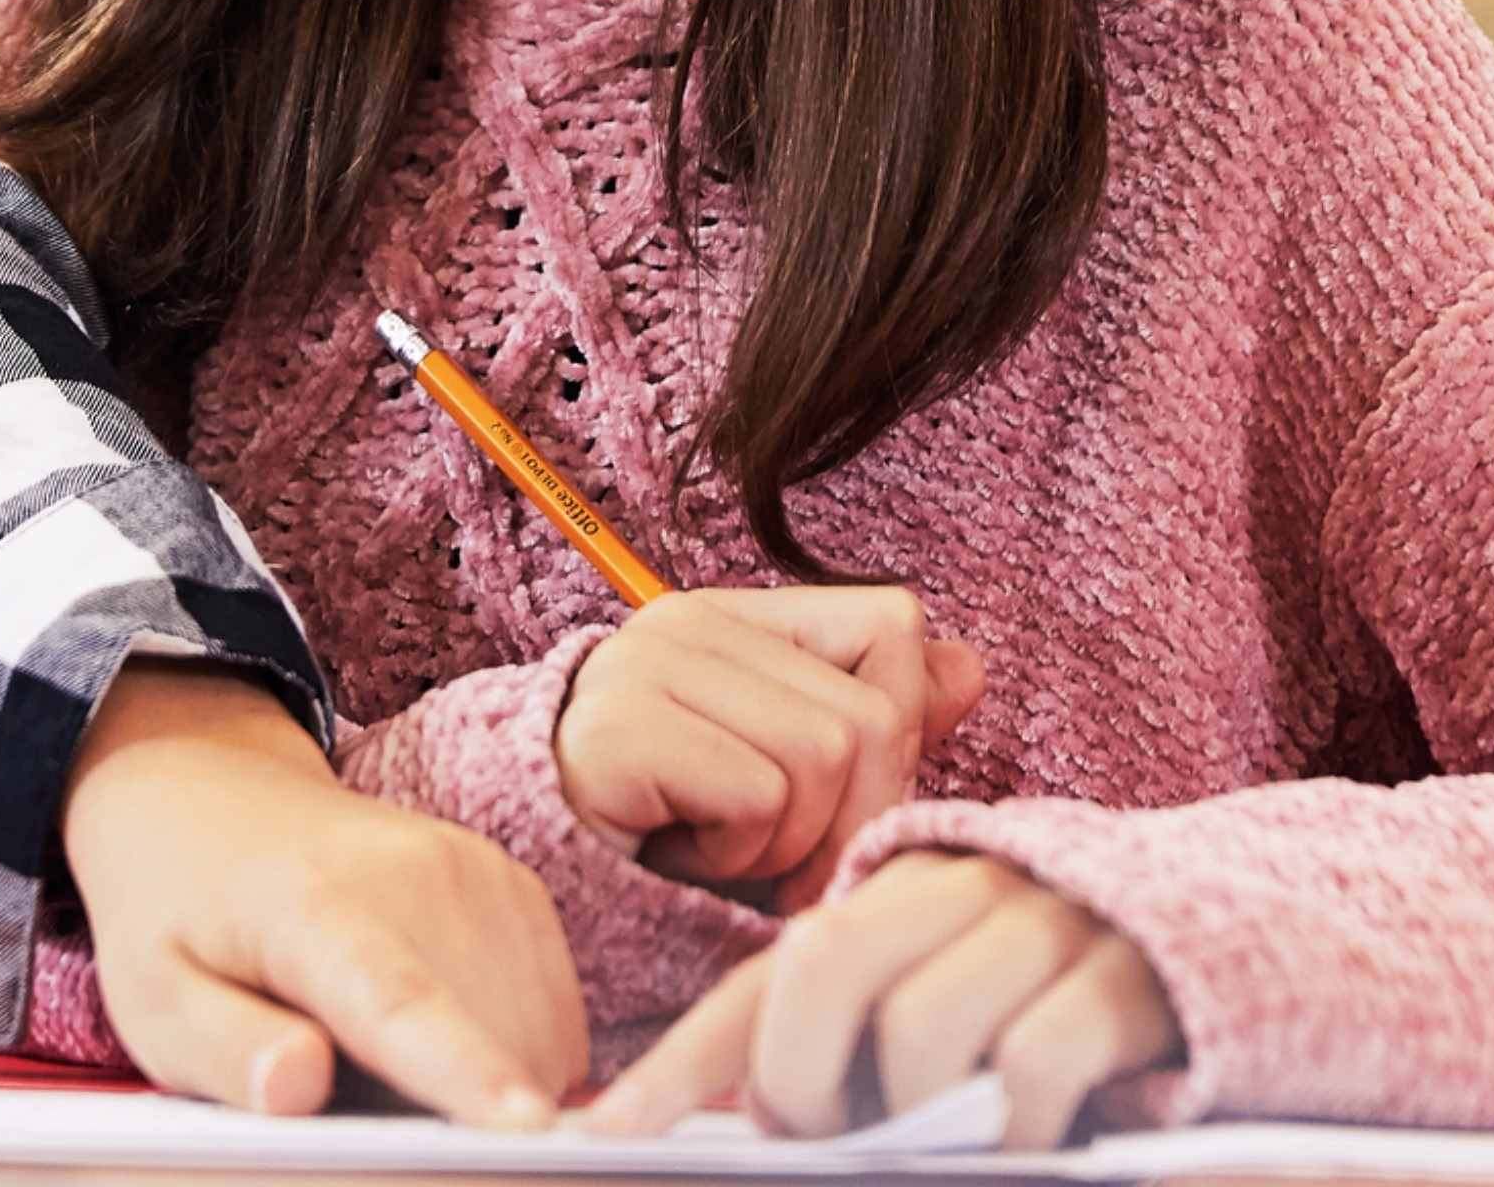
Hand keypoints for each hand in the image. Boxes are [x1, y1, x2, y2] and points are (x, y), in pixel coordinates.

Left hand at [59, 662, 586, 1125]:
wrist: (210, 793)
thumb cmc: (176, 911)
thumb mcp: (156, 997)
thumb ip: (224, 1049)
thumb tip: (297, 1087)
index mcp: (311, 906)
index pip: (399, 1001)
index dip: (465, 1071)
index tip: (522, 1128)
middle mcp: (411, 873)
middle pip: (491, 1036)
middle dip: (461, 1115)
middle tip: (364, 1103)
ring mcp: (473, 869)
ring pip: (537, 1031)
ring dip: (492, 1081)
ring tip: (387, 1064)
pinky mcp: (509, 881)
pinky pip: (552, 1006)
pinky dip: (514, 1047)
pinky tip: (440, 1037)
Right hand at [554, 588, 988, 910]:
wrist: (523, 873)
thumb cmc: (658, 836)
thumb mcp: (780, 780)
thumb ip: (870, 725)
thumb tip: (970, 670)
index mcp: (737, 621)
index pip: (890, 626)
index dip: (898, 730)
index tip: (841, 805)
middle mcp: (692, 623)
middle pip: (872, 716)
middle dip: (850, 820)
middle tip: (780, 862)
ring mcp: (649, 667)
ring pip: (824, 758)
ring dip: (788, 846)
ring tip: (719, 853)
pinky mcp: (621, 730)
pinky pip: (759, 799)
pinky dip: (738, 857)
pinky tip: (678, 855)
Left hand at [582, 851, 1177, 1151]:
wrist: (1238, 943)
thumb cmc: (1062, 1003)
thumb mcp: (945, 1009)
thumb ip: (854, 1051)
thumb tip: (742, 1130)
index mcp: (899, 895)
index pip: (765, 979)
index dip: (678, 1063)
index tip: (604, 1134)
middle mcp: (963, 887)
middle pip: (826, 970)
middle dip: (804, 1083)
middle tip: (836, 1137)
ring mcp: (1048, 921)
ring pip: (923, 1027)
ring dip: (915, 1117)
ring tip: (945, 1143)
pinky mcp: (1127, 972)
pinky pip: (1034, 1062)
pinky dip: (1018, 1128)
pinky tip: (1031, 1142)